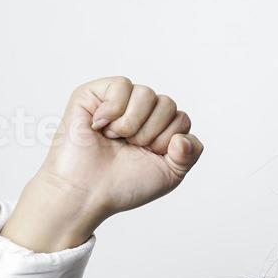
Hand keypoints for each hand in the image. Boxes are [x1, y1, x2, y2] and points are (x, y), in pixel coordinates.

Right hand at [39, 76, 203, 221]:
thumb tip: (183, 138)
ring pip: (147, 94)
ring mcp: (118, 101)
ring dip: (131, 124)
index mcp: (159, 129)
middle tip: (129, 147)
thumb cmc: (123, 185)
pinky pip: (122, 85)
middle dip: (151, 133)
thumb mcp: (169, 174)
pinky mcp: (94, 93)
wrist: (88, 192)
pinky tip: (100, 125)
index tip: (148, 155)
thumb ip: (190, 154)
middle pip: (168, 104)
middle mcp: (141, 112)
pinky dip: (113, 110)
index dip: (167, 141)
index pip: (182, 119)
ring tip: (114, 138)